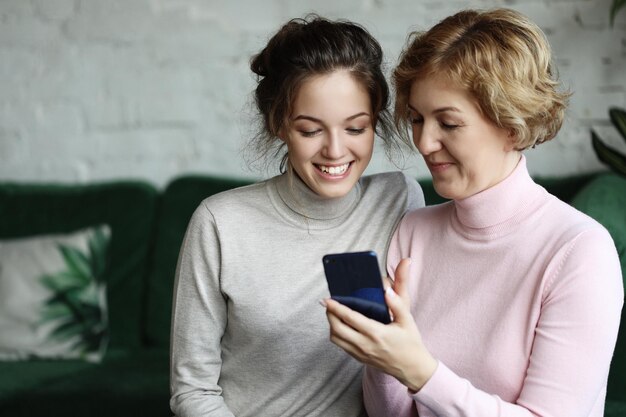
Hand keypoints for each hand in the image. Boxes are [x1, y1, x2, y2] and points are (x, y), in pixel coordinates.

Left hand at [324, 258, 437, 391]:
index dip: (336, 308)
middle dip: (330, 315)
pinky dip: (337, 334)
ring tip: (334, 314)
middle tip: (329, 304)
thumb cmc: (410, 343)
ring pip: (336, 339)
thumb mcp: (407, 321)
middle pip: (337, 329)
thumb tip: (386, 291)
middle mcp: (365, 344)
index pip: (350, 318)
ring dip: (331, 325)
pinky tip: (341, 326)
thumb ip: (397, 304)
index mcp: (376, 333)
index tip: (327, 299)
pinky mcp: (359, 359)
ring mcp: (361, 353)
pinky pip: (341, 346)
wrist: (412, 368)